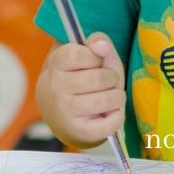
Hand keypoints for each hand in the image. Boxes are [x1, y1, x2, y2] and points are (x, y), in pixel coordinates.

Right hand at [36, 33, 125, 148]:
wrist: (59, 111)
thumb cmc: (80, 76)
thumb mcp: (87, 54)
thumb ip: (97, 41)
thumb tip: (102, 45)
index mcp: (57, 63)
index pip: (81, 55)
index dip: (95, 57)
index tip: (94, 62)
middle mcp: (56, 88)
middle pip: (101, 78)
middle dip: (112, 77)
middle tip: (107, 81)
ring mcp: (65, 111)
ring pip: (108, 99)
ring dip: (117, 96)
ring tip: (110, 95)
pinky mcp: (79, 131)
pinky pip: (110, 124)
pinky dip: (117, 117)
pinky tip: (111, 112)